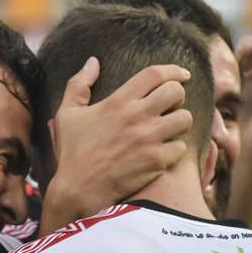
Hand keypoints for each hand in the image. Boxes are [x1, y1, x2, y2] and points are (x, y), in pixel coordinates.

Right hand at [42, 58, 191, 230]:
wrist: (78, 190)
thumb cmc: (72, 152)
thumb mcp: (66, 114)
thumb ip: (78, 85)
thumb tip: (93, 62)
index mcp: (118, 101)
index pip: (155, 74)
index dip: (173, 71)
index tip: (182, 74)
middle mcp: (137, 116)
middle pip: (176, 92)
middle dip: (178, 96)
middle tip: (172, 106)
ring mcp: (149, 139)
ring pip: (185, 119)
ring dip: (180, 123)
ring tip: (170, 129)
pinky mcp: (156, 161)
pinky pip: (181, 148)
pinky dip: (175, 150)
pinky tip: (164, 153)